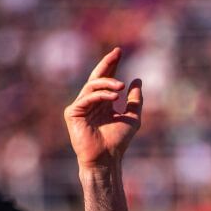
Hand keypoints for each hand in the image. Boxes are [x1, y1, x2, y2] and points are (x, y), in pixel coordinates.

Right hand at [64, 48, 142, 171]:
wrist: (107, 158)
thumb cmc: (118, 141)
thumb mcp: (133, 117)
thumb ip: (135, 99)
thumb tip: (138, 80)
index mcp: (103, 103)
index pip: (106, 79)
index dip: (111, 65)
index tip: (119, 51)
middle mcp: (90, 102)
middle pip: (96, 78)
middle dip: (106, 64)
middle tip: (117, 53)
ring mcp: (80, 107)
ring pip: (92, 87)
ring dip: (107, 83)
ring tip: (121, 86)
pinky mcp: (72, 113)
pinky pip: (86, 98)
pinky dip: (100, 96)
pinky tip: (114, 98)